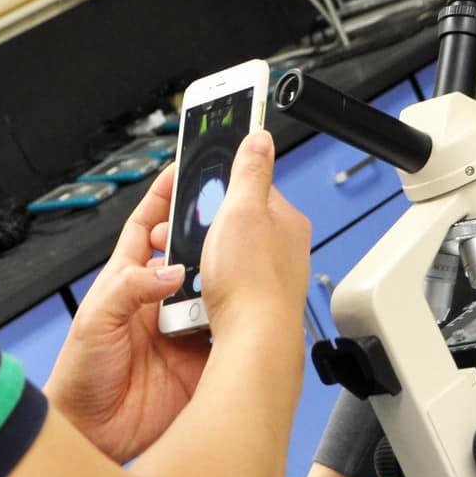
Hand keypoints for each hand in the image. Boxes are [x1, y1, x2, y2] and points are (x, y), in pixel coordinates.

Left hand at [43, 163, 209, 462]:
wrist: (91, 433)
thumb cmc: (80, 377)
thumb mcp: (94, 322)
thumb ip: (129, 290)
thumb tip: (168, 271)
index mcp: (127, 281)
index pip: (148, 226)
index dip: (164, 196)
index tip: (183, 168)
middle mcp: (158, 299)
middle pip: (190, 253)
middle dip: (207, 231)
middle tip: (226, 213)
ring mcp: (182, 327)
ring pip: (213, 288)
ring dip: (223, 277)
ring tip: (236, 262)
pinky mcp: (201, 357)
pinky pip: (226, 330)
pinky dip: (238, 319)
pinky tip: (244, 309)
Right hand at [197, 129, 309, 338]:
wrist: (254, 340)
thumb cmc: (252, 281)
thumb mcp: (243, 210)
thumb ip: (250, 171)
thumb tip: (260, 136)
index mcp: (285, 218)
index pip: (250, 186)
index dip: (220, 186)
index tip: (203, 185)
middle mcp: (284, 246)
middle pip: (235, 221)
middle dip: (207, 225)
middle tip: (190, 231)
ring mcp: (270, 274)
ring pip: (228, 252)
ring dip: (205, 255)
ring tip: (195, 263)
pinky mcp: (255, 300)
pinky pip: (225, 281)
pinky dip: (209, 281)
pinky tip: (202, 288)